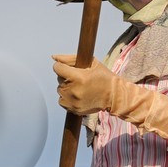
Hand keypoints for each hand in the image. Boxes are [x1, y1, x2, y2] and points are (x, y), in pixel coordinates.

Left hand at [52, 54, 167, 137]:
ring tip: (80, 87)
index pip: (57, 68)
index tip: (69, 68)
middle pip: (59, 79)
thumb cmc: (103, 76)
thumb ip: (70, 59)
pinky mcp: (73, 109)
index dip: (62, 66)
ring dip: (66, 87)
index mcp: (78, 77)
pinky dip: (67, 97)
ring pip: (60, 89)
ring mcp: (73, 101)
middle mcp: (74, 90)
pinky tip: (77, 95)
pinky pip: (61, 100)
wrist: (113, 96)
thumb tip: (53, 57)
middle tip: (80, 78)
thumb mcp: (91, 63)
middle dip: (67, 76)